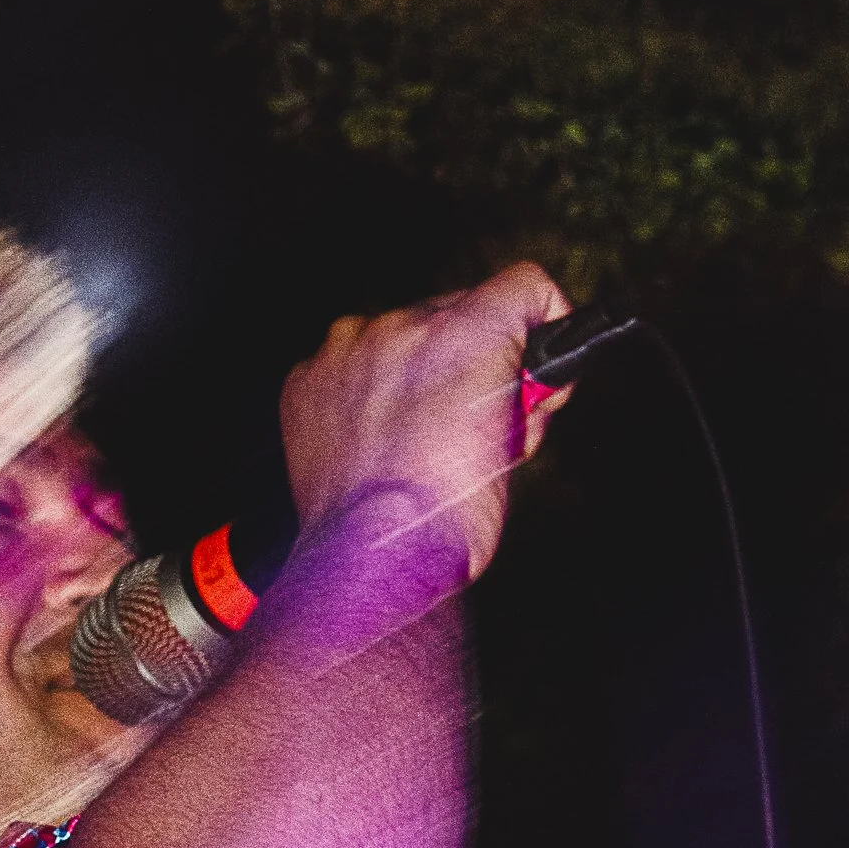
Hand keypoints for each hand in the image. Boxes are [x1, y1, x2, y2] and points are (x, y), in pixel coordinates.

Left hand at [278, 263, 569, 584]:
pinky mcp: (309, 378)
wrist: (374, 561)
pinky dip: (362, 393)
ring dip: (413, 372)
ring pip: (397, 338)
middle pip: (457, 314)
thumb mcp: (516, 446)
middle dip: (471, 359)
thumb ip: (521, 394)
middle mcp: (405, 325)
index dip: (540, 324)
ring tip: (414, 439)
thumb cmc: (449, 517)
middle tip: (472, 422)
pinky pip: (346, 365)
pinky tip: (371, 442)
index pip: (524, 286)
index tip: (534, 363)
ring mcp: (348, 349)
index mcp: (470, 333)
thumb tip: (517, 382)